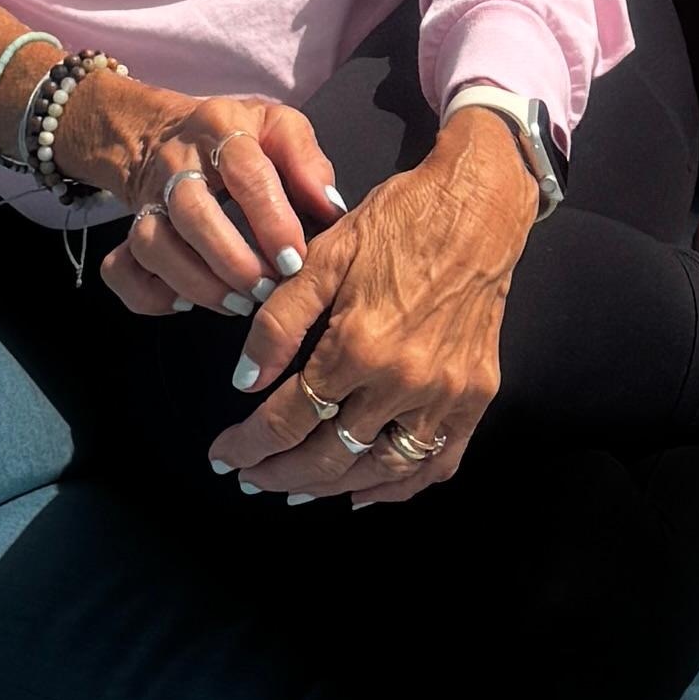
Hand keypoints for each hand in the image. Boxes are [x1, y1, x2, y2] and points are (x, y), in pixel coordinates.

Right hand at [96, 80, 345, 317]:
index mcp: (221, 128)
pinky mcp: (127, 231)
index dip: (270, 220)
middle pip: (190, 212)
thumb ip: (308, 162)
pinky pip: (121, 269)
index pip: (245, 171)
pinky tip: (186, 303)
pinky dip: (150, 295)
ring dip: (196, 282)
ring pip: (152, 244)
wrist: (163, 134)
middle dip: (231, 259)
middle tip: (266, 289)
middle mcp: (176, 163)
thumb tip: (329, 209)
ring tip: (238, 303)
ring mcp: (146, 199)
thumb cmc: (239, 137)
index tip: (295, 259)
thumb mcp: (279, 128)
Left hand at [203, 117, 540, 499]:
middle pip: (329, 455)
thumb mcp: (322, 258)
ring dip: (331, 488)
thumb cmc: (395, 223)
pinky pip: (437, 463)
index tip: (222, 457)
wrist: (475, 207)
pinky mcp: (476, 395)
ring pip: (380, 470)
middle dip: (279, 473)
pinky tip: (365, 493)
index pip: (287, 419)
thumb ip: (278, 324)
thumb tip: (244, 383)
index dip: (248, 445)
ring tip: (294, 488)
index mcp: (358, 346)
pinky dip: (399, 487)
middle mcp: (404, 381)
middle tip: (249, 478)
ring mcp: (445, 394)